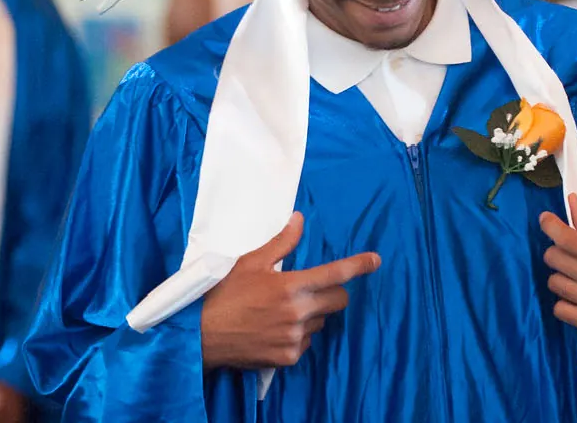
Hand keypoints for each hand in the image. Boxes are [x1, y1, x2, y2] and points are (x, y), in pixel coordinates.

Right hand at [200, 212, 381, 369]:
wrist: (200, 336)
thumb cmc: (223, 294)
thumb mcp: (250, 263)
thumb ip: (281, 243)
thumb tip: (299, 220)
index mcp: (290, 286)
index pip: (335, 274)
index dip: (358, 266)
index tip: (376, 260)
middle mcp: (298, 313)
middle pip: (338, 300)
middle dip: (332, 292)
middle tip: (309, 289)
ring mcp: (294, 338)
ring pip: (321, 322)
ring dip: (311, 315)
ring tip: (280, 312)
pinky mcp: (288, 357)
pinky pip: (306, 343)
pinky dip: (297, 336)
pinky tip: (274, 330)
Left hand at [541, 194, 576, 358]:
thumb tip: (572, 204)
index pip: (567, 238)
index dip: (550, 225)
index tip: (546, 220)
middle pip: (555, 259)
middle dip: (558, 251)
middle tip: (569, 252)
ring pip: (555, 283)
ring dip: (562, 276)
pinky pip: (559, 309)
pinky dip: (565, 302)